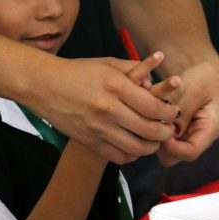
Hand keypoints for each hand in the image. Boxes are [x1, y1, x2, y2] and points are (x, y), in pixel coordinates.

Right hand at [36, 55, 181, 164]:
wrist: (45, 86)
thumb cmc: (78, 71)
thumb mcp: (108, 63)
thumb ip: (136, 69)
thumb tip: (157, 78)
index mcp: (116, 86)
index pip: (154, 107)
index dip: (169, 113)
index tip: (173, 112)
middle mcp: (108, 108)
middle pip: (149, 130)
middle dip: (166, 132)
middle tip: (169, 129)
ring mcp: (98, 128)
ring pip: (136, 147)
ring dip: (152, 146)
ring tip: (155, 140)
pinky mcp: (89, 141)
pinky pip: (119, 156)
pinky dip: (132, 155)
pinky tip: (136, 146)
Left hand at [155, 59, 218, 166]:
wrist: (201, 68)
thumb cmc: (202, 76)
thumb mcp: (194, 91)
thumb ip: (183, 113)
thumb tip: (171, 134)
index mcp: (209, 130)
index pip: (190, 152)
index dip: (171, 146)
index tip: (159, 128)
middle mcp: (197, 137)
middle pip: (175, 156)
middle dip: (160, 142)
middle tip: (150, 122)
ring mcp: (185, 136)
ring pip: (164, 149)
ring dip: (154, 134)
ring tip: (148, 115)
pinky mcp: (175, 130)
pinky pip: (160, 137)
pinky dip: (152, 127)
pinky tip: (148, 113)